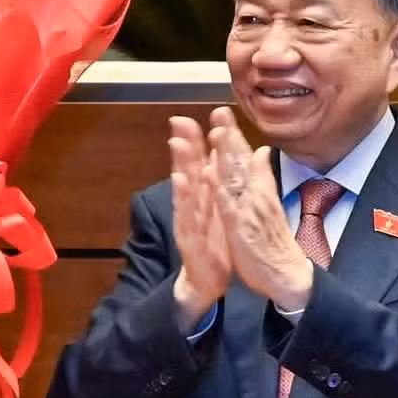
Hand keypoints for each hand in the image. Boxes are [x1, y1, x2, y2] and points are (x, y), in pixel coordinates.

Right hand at [167, 115, 229, 329]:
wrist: (207, 280)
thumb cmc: (213, 243)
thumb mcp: (218, 211)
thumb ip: (217, 185)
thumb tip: (219, 157)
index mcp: (202, 198)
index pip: (197, 164)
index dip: (194, 141)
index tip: (190, 117)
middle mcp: (191, 205)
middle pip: (186, 170)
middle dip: (184, 145)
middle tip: (179, 121)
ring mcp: (188, 220)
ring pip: (184, 189)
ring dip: (180, 165)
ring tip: (178, 143)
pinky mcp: (189, 237)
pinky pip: (188, 214)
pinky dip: (184, 198)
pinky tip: (181, 182)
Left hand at [206, 107, 313, 311]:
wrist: (286, 274)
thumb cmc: (272, 241)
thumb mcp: (267, 204)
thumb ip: (261, 176)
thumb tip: (260, 152)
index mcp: (257, 190)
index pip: (244, 157)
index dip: (232, 134)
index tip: (222, 112)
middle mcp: (254, 195)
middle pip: (240, 161)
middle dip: (229, 134)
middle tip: (219, 110)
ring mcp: (248, 210)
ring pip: (235, 178)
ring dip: (225, 155)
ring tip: (216, 131)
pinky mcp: (241, 228)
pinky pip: (229, 207)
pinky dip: (220, 190)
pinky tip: (211, 174)